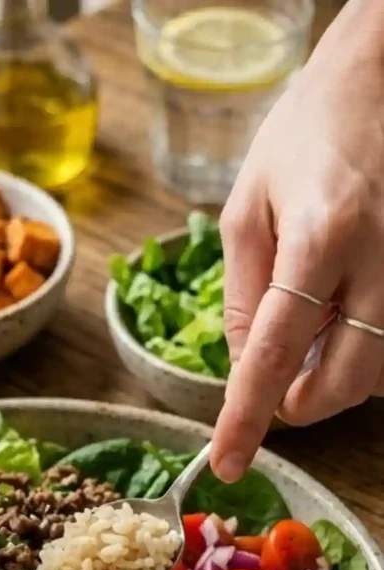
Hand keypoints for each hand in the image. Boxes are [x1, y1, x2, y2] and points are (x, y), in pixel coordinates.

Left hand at [211, 0, 383, 482]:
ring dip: (337, 377)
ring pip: (380, 372)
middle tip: (277, 385)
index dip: (248, 419)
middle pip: (344, 380)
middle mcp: (381, 257)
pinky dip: (365, 351)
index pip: (273, 355)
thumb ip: (240, 295)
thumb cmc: (304, 134)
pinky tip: (343, 314)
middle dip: (301, 403)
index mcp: (319, 235)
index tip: (229, 463)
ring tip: (312, 328)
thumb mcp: (245, 208)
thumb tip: (242, 369)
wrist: (381, 78)